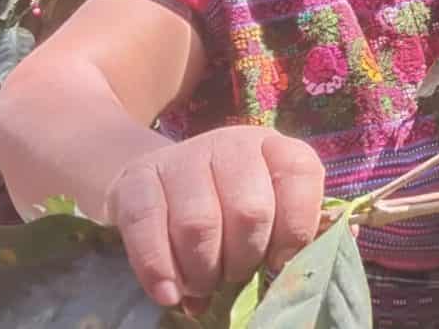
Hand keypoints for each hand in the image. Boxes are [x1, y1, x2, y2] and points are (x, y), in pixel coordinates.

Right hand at [105, 125, 323, 307]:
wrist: (154, 185)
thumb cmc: (221, 209)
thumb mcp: (260, 213)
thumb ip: (279, 237)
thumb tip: (281, 276)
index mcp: (271, 148)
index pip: (301, 171)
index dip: (296, 226)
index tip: (279, 261)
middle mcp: (230, 144)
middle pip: (250, 211)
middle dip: (242, 260)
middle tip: (230, 277)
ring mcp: (182, 156)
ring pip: (199, 224)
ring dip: (201, 271)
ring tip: (200, 284)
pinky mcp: (137, 177)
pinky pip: (147, 226)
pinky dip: (158, 268)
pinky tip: (168, 293)